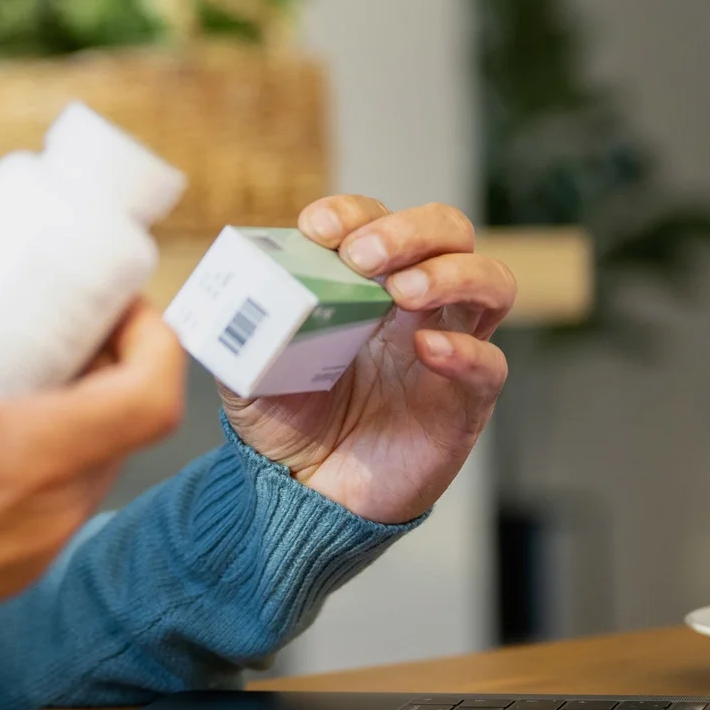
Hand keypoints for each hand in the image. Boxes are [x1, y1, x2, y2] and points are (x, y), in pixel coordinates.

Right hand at [0, 196, 186, 657]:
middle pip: (120, 426)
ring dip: (64, 412)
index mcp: (37, 458)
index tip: (115, 303)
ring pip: (81, 468)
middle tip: (51, 319)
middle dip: (101, 363)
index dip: (151, 336)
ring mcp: (26, 555)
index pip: (154, 395)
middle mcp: (50, 516)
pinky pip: (42, 506)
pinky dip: (30, 459)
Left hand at [221, 197, 514, 524]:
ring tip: (404, 290)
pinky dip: (466, 349)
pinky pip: (490, 365)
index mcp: (362, 284)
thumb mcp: (245, 371)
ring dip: (451, 272)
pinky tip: (429, 348)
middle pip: (448, 231)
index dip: (352, 213)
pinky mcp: (463, 402)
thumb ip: (237, 333)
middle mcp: (412, 305)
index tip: (318, 228)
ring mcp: (446, 348)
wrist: (305, 496)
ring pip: (490, 281)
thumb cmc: (284, 422)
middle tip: (364, 255)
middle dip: (410, 230)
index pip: (375, 221)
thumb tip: (220, 296)